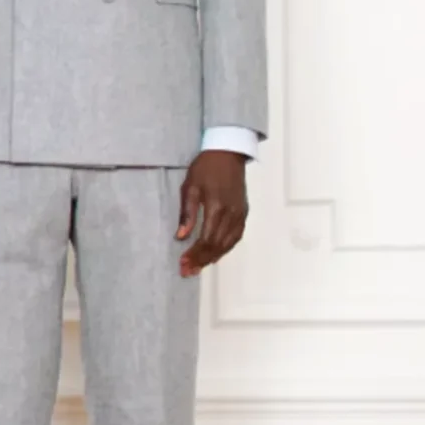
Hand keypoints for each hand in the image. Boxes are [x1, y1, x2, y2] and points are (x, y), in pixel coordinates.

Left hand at [176, 150, 248, 274]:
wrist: (228, 153)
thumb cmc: (205, 168)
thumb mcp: (190, 186)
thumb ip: (187, 213)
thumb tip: (181, 237)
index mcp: (217, 207)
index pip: (206, 239)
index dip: (195, 254)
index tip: (182, 264)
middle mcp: (231, 214)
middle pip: (217, 245)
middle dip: (201, 260)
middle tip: (187, 271)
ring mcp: (240, 214)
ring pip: (228, 244)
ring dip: (213, 257)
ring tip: (198, 267)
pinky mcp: (244, 213)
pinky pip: (236, 237)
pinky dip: (225, 249)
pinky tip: (215, 254)